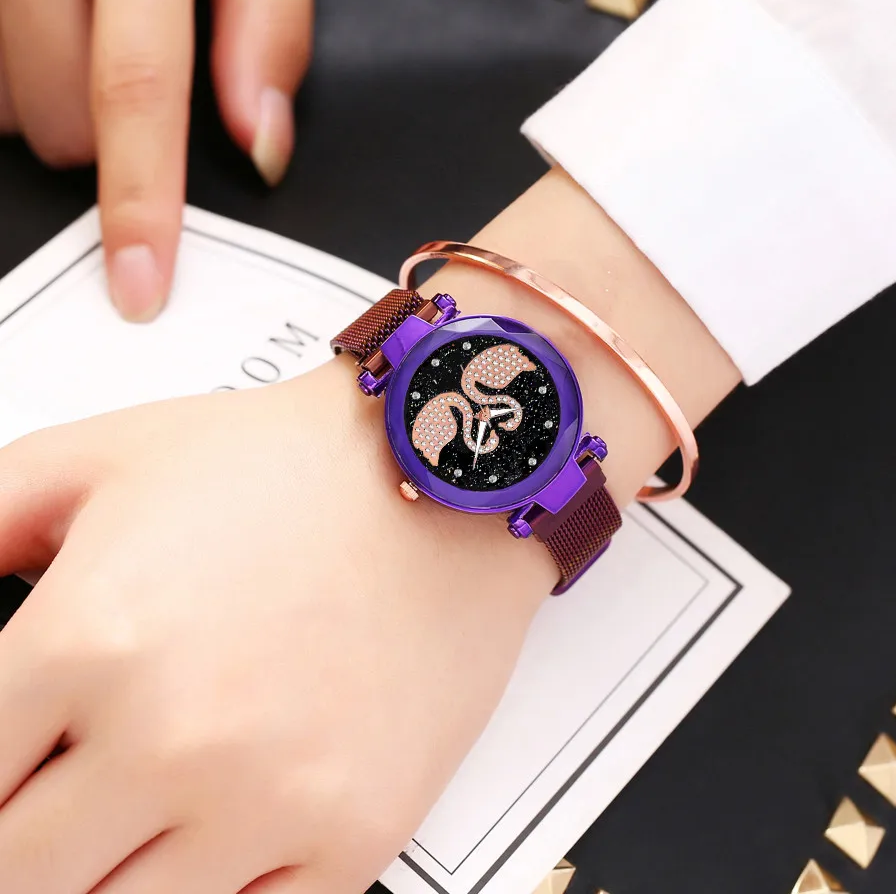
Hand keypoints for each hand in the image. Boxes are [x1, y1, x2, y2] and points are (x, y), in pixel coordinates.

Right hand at [0, 0, 313, 320]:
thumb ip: (268, 27)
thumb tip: (260, 147)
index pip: (135, 96)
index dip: (138, 206)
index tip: (139, 286)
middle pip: (56, 118)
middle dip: (104, 127)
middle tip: (128, 37)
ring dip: (42, 86)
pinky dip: (8, 63)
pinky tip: (35, 20)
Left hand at [0, 362, 554, 893]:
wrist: (440, 475)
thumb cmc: (287, 465)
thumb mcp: (97, 458)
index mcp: (88, 641)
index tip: (13, 769)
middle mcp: (172, 739)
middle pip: (20, 876)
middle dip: (26, 840)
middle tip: (60, 796)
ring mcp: (270, 800)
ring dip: (109, 869)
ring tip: (141, 801)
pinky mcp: (354, 833)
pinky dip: (207, 891)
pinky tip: (213, 831)